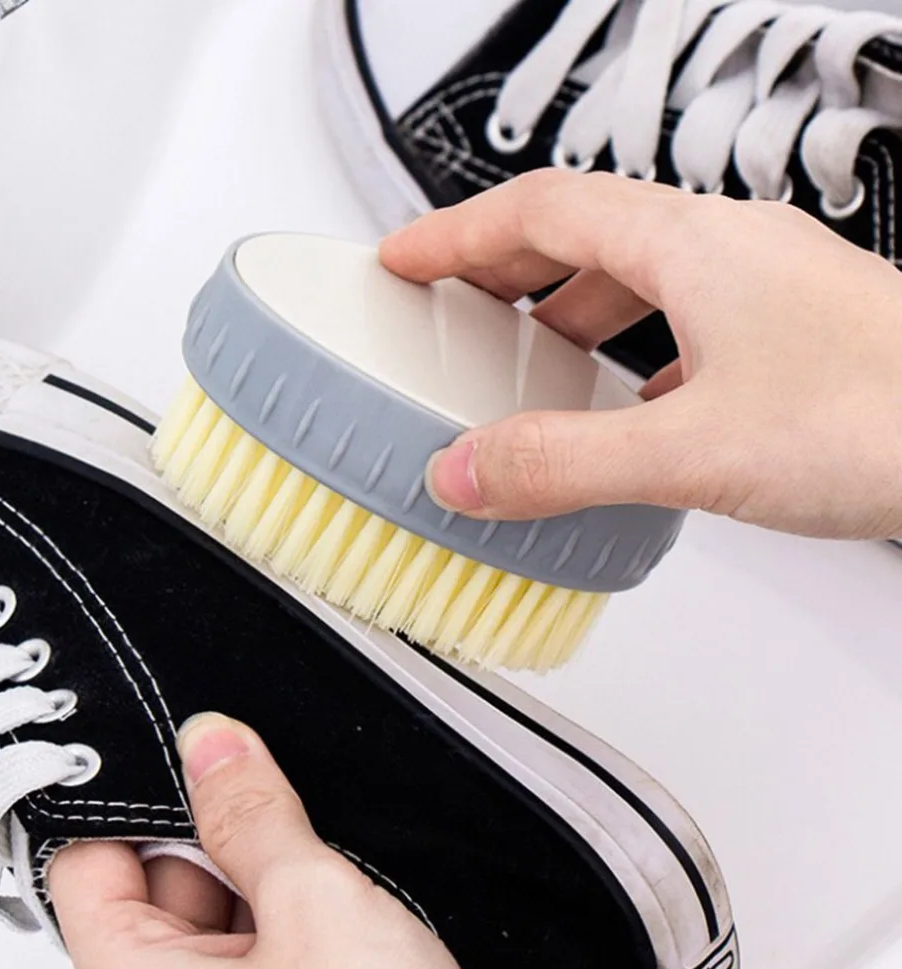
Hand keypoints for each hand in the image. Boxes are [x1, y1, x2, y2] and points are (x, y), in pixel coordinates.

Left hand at [49, 713, 470, 968]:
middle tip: (281, 803)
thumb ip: (255, 815)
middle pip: (158, 880)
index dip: (136, 801)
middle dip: (220, 834)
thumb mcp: (314, 906)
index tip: (194, 753)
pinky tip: (339, 894)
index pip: (88, 862)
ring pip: (220, 909)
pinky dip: (295, 908)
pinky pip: (262, 943)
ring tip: (323, 859)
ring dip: (269, 871)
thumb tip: (211, 741)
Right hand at [380, 169, 901, 539]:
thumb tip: (468, 472)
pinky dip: (630, 359)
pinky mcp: (788, 342)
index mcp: (692, 245)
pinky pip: (682, 328)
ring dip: (568, 314)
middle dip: (503, 269)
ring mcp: (763, 294)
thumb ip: (568, 462)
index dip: (457, 232)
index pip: (540, 208)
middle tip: (449, 306)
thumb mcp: (695, 448)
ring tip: (524, 359)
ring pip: (637, 281)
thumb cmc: (890, 416)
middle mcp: (727, 253)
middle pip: (584, 234)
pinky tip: (627, 407)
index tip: (404, 259)